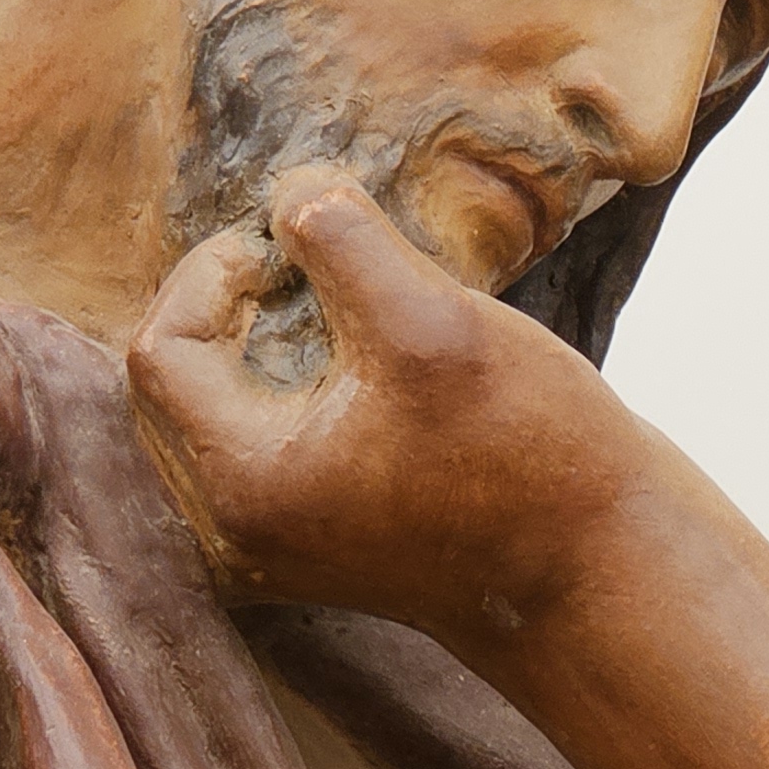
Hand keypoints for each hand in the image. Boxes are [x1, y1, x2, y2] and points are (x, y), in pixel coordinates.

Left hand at [127, 170, 652, 637]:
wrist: (606, 578)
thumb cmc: (529, 465)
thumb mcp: (431, 324)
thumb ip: (342, 240)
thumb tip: (290, 189)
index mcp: (242, 486)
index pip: (163, 348)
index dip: (216, 270)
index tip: (296, 239)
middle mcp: (241, 530)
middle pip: (174, 385)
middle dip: (231, 307)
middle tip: (310, 261)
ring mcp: (283, 544)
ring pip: (220, 412)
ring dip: (263, 343)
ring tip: (343, 302)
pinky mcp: (328, 541)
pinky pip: (266, 443)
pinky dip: (295, 386)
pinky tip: (366, 356)